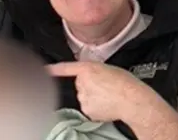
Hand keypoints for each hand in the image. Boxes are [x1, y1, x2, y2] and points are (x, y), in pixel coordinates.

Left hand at [47, 61, 163, 121]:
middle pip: (80, 84)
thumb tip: (89, 76)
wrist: (133, 100)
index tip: (44, 70)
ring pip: (84, 96)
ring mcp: (83, 98)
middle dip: (89, 85)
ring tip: (108, 96)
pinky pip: (89, 107)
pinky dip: (96, 107)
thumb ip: (93, 70)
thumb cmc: (125, 83)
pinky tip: (107, 104)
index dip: (54, 69)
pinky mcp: (87, 110)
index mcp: (88, 69)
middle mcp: (82, 83)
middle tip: (105, 87)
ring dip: (93, 96)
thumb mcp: (108, 69)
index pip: (66, 68)